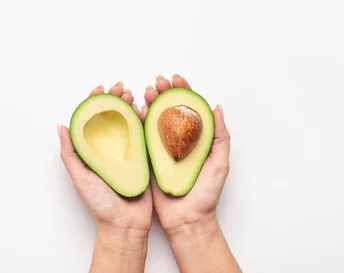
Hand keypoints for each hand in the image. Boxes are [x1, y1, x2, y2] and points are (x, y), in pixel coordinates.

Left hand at [58, 82, 151, 272]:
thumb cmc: (100, 204)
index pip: (91, 119)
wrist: (125, 224)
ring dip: (131, 106)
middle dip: (115, 99)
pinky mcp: (144, 158)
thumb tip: (60, 125)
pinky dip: (146, 121)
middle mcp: (109, 149)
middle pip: (111, 117)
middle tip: (121, 88)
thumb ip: (70, 152)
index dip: (95, 102)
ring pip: (129, 122)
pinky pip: (145, 135)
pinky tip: (147, 110)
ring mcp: (127, 153)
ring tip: (133, 95)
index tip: (101, 89)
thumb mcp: (80, 177)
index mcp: (92, 151)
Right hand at [146, 74, 240, 272]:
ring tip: (145, 91)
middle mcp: (177, 141)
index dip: (182, 91)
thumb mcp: (219, 164)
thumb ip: (219, 137)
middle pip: (169, 110)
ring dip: (149, 103)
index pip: (189, 108)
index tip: (176, 79)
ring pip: (154, 120)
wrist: (186, 220)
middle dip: (163, 93)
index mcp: (196, 139)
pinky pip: (141, 137)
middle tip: (157, 82)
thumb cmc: (205, 195)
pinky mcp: (147, 159)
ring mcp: (161, 149)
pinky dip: (138, 122)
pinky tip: (136, 111)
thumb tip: (216, 107)